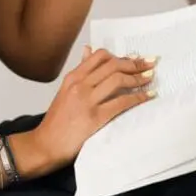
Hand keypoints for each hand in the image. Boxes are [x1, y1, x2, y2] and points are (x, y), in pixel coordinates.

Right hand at [20, 48, 155, 171]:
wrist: (45, 145)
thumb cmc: (56, 121)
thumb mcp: (65, 91)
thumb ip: (80, 72)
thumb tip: (89, 50)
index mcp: (72, 77)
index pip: (100, 56)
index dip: (122, 56)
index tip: (136, 58)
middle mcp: (79, 85)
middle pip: (113, 65)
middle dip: (135, 63)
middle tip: (150, 63)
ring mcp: (86, 101)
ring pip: (118, 80)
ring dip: (139, 77)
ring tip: (150, 78)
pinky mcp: (94, 118)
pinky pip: (121, 102)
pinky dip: (138, 98)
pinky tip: (148, 96)